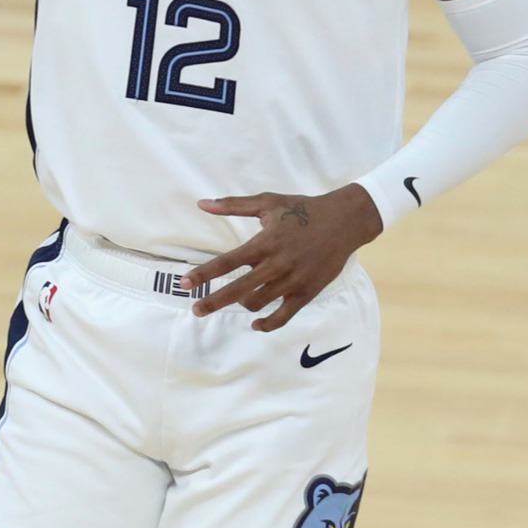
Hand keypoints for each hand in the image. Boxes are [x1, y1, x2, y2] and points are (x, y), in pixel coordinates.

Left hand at [182, 185, 383, 331]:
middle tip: (195, 310)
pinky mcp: (306, 293)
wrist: (344, 221)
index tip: (184, 283)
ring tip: (237, 300)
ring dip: (242, 305)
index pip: (226, 262)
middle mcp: (276, 265)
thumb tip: (202, 203)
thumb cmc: (303, 209)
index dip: (204, 274)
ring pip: (258, 304)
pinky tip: (256, 324)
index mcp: (264, 243)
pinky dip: (267, 324)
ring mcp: (292, 281)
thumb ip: (233, 205)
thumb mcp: (268, 202)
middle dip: (213, 302)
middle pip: (238, 290)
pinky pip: (283, 317)